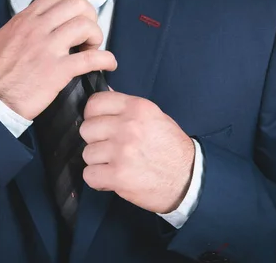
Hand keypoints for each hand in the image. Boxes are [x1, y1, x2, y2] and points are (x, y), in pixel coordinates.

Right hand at [0, 0, 117, 119]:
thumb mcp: (5, 37)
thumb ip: (24, 25)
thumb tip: (42, 20)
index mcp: (26, 19)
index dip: (76, 6)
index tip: (77, 20)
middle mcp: (38, 28)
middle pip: (78, 4)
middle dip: (90, 17)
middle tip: (88, 34)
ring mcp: (48, 48)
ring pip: (86, 26)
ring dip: (96, 36)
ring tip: (93, 49)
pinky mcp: (58, 71)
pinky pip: (91, 58)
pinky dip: (106, 59)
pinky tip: (108, 64)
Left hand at [80, 89, 194, 213]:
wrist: (189, 179)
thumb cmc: (171, 147)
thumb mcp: (154, 117)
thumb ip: (127, 108)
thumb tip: (103, 96)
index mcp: (137, 108)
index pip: (95, 102)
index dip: (92, 115)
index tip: (99, 125)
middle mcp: (128, 126)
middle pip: (87, 129)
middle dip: (95, 141)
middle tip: (110, 148)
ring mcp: (122, 151)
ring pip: (87, 153)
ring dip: (98, 162)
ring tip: (116, 165)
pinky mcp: (118, 175)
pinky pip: (89, 175)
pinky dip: (98, 180)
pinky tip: (113, 178)